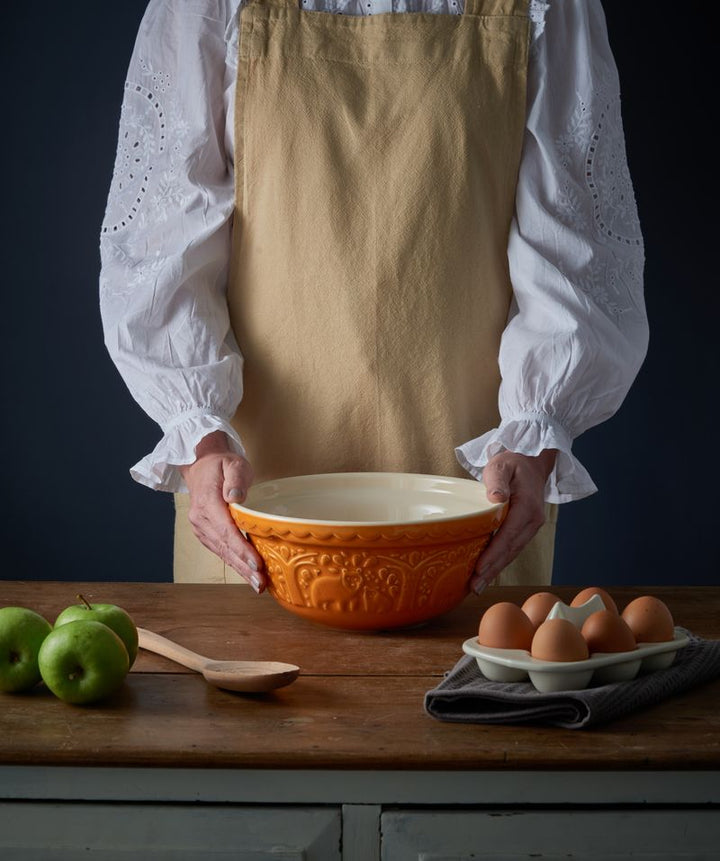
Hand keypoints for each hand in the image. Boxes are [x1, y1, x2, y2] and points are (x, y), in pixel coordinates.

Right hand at [179, 431, 265, 591]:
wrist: (202, 466)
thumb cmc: (222, 464)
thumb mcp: (233, 463)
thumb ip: (235, 478)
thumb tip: (235, 497)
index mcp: (207, 502)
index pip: (226, 530)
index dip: (242, 549)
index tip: (257, 564)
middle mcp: (200, 519)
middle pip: (225, 547)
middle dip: (244, 567)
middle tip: (261, 584)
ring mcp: (201, 528)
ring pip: (222, 552)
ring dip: (240, 570)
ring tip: (258, 584)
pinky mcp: (205, 533)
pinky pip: (221, 550)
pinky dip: (234, 563)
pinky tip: (247, 574)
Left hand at [470, 449, 556, 592]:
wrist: (530, 461)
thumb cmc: (512, 462)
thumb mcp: (501, 465)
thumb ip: (497, 481)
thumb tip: (496, 499)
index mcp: (528, 506)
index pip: (508, 535)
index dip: (494, 554)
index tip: (479, 568)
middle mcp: (533, 520)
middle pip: (510, 550)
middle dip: (492, 570)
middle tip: (474, 586)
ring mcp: (531, 526)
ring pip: (512, 552)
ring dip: (495, 570)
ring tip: (477, 586)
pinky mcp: (525, 529)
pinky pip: (512, 548)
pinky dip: (500, 561)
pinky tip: (487, 572)